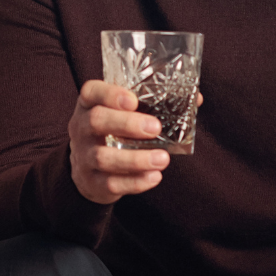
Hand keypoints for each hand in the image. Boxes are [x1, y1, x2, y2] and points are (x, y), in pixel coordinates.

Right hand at [68, 80, 172, 204]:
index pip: (91, 92)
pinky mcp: (91, 181)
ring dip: (135, 158)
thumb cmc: (114, 134)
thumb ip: (154, 106)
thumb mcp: (124, 115)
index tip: (133, 100)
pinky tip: (154, 177)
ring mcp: (83, 156)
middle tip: (155, 128)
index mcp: (89, 105)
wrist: (88, 171)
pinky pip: (111, 183)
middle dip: (126, 124)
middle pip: (96, 121)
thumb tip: (195, 99)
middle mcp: (81, 128)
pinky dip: (134, 182)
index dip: (110, 94)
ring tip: (162, 158)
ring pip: (103, 157)